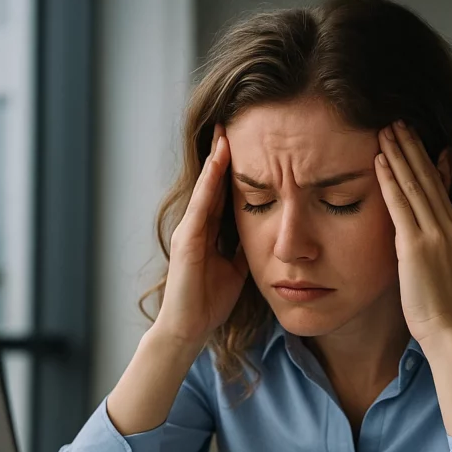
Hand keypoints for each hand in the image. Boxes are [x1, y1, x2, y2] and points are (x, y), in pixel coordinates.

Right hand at [155, 124, 248, 345]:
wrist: (188, 329)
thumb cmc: (209, 302)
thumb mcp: (236, 269)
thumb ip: (244, 248)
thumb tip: (265, 232)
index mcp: (207, 233)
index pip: (222, 193)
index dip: (233, 169)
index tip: (248, 143)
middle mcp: (194, 226)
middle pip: (211, 183)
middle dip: (221, 154)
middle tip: (232, 122)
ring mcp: (188, 232)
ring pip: (205, 188)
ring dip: (215, 160)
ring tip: (225, 132)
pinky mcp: (187, 242)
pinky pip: (201, 206)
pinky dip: (210, 183)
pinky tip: (220, 163)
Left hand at [375, 120, 451, 344]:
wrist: (445, 326)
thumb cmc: (435, 301)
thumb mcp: (437, 262)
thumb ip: (430, 236)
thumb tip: (418, 224)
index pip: (437, 182)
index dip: (424, 156)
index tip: (411, 134)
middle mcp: (447, 224)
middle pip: (427, 175)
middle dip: (412, 145)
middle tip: (397, 119)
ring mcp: (434, 233)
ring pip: (415, 183)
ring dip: (400, 153)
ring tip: (386, 128)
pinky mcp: (417, 245)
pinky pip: (400, 204)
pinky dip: (390, 179)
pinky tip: (379, 160)